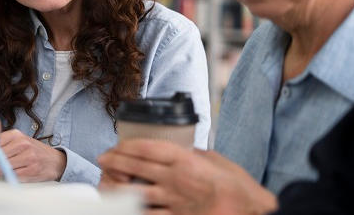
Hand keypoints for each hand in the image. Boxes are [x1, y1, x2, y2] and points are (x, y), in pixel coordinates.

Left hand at [0, 129, 66, 181]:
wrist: (55, 161)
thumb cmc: (33, 151)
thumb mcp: (19, 140)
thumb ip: (2, 143)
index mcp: (16, 134)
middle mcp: (22, 143)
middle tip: (0, 165)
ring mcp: (28, 156)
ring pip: (2, 168)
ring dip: (2, 172)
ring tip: (11, 169)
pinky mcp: (32, 170)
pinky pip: (12, 176)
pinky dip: (12, 177)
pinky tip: (18, 173)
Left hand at [98, 139, 277, 214]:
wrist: (250, 211)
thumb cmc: (236, 185)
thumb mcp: (213, 159)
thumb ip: (191, 154)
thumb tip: (178, 150)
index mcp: (184, 159)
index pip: (145, 147)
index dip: (125, 145)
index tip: (115, 145)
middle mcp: (174, 178)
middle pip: (135, 166)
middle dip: (114, 161)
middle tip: (103, 159)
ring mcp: (173, 200)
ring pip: (134, 191)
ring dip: (116, 186)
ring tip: (105, 182)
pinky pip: (148, 214)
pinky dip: (132, 209)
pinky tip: (122, 205)